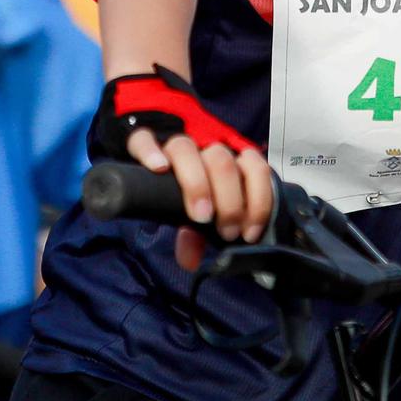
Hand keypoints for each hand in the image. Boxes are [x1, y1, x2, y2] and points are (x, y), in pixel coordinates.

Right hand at [126, 127, 273, 271]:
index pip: (253, 167)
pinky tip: (159, 168)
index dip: (259, 199)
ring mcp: (172, 144)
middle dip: (229, 199)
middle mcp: (202, 148)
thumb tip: (190, 262)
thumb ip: (198, 235)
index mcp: (226, 162)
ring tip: (199, 215)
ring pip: (186, 148)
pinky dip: (151, 152)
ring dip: (196, 182)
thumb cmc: (185, 193)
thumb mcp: (196, 219)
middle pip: (221, 161)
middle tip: (226, 231)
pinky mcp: (142, 142)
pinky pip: (144, 138)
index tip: (249, 232)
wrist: (153, 164)